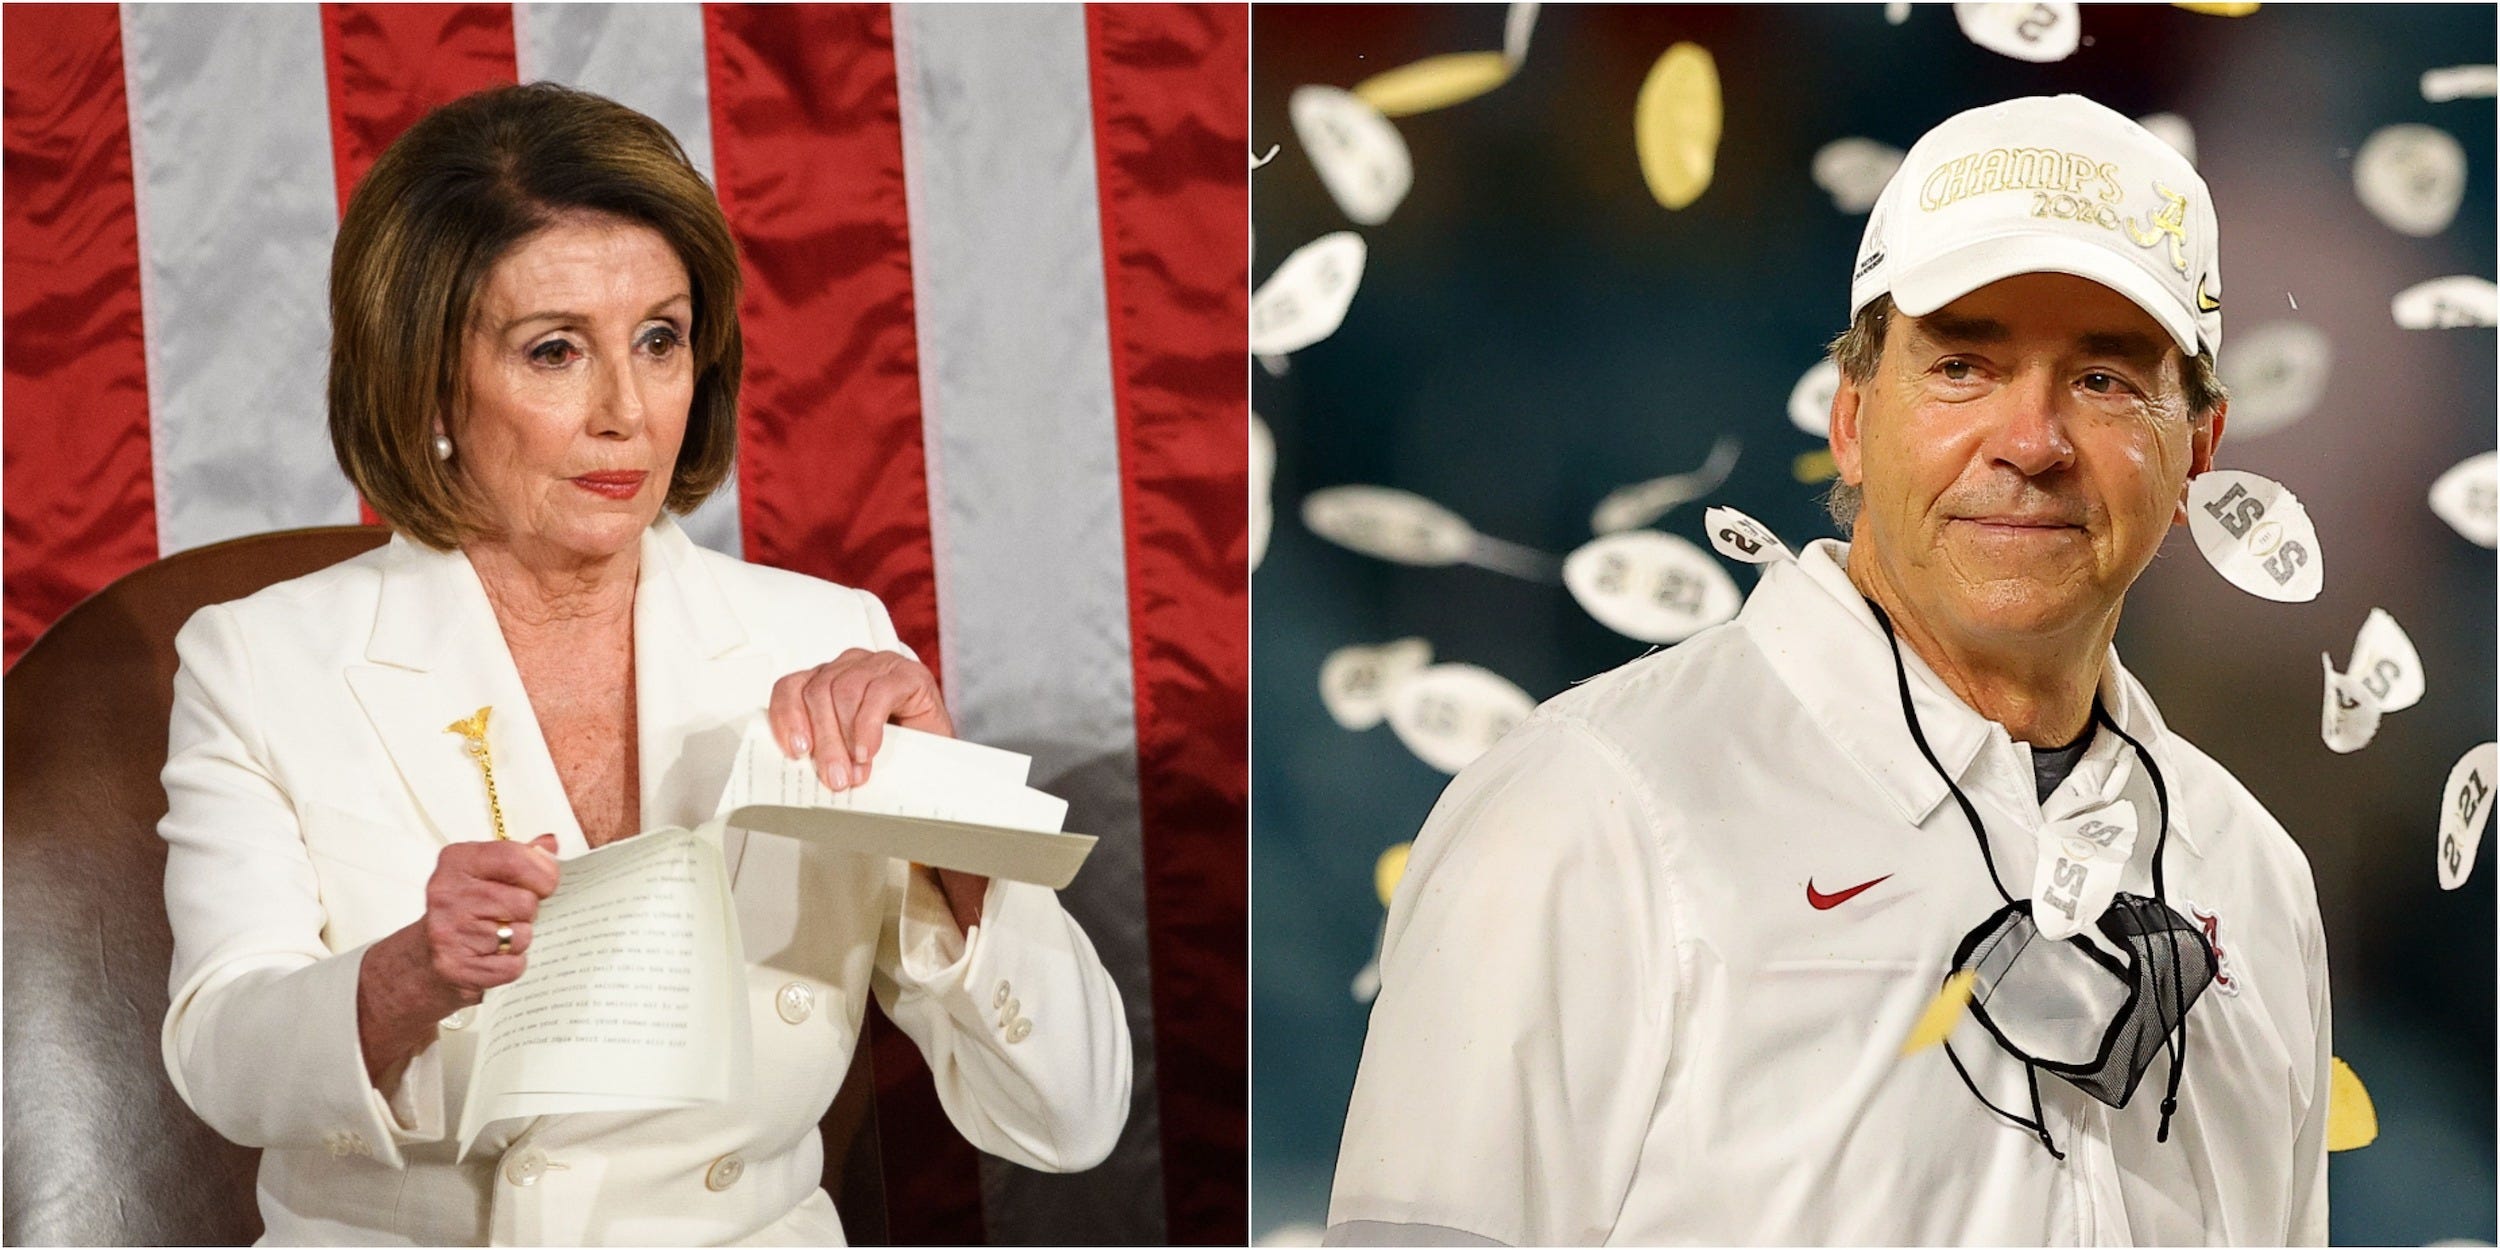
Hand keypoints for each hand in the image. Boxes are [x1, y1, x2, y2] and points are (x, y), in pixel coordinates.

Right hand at [413, 835, 562, 1002]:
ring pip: (521, 935)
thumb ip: (520, 857)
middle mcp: (447, 894)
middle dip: (528, 912)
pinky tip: (491, 957)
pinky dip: (510, 965)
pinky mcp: (456, 967)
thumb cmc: (465, 909)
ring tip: (496, 936)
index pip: (516, 859)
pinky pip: (513, 965)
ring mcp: (448, 932)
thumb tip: (550, 843)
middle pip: (525, 902)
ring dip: (518, 939)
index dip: (544, 873)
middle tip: (507, 915)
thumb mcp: (485, 873)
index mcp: (457, 861)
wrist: (424, 956)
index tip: (545, 884)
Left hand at [768, 649, 953, 789]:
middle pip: (818, 692)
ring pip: (843, 690)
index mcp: (826, 681)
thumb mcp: (846, 751)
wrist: (941, 757)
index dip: (787, 717)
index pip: (791, 687)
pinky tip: (869, 750)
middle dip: (823, 739)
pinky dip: (869, 726)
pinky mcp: (908, 674)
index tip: (795, 751)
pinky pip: (879, 693)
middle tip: (832, 776)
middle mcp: (849, 667)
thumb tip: (800, 768)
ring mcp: (878, 665)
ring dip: (845, 737)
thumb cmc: (893, 752)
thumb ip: (823, 749)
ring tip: (854, 770)